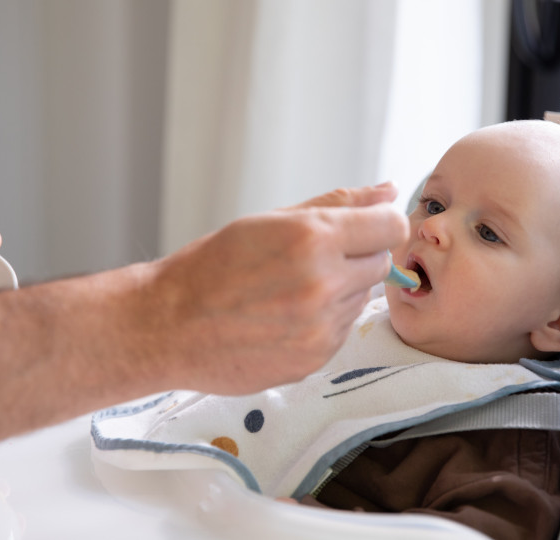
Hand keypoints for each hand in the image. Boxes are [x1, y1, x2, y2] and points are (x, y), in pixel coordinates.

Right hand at [135, 183, 408, 394]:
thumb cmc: (212, 267)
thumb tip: (387, 191)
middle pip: (380, 264)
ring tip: (287, 292)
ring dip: (338, 292)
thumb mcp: (269, 221)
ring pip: (361, 299)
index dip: (379, 225)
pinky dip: (323, 322)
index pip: (391, 226)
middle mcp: (323, 284)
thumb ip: (336, 205)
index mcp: (312, 239)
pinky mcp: (315, 359)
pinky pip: (342, 331)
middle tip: (308, 261)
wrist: (168, 326)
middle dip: (355, 258)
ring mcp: (320, 328)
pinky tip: (283, 318)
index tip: (364, 230)